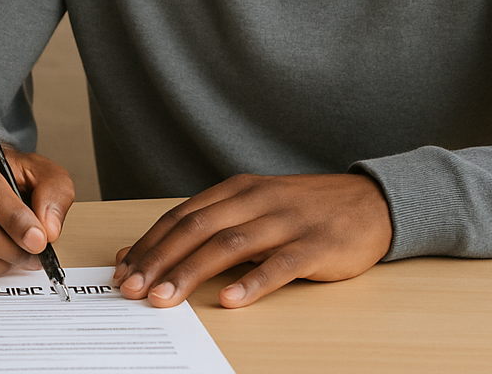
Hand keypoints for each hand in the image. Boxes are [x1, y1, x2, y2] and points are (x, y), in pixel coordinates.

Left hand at [113, 173, 391, 308]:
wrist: (369, 202)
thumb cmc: (301, 210)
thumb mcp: (253, 209)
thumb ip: (209, 227)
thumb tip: (152, 252)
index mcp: (236, 190)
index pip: (181, 216)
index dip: (149, 242)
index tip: (122, 269)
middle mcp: (255, 200)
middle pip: (196, 229)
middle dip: (158, 259)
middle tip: (131, 288)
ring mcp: (285, 221)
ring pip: (228, 245)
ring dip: (191, 272)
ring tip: (164, 297)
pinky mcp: (315, 245)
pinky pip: (280, 265)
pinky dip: (253, 282)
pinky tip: (231, 300)